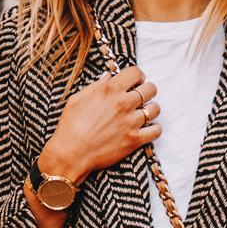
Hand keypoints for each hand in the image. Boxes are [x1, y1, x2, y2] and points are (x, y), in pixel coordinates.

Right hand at [39, 66, 160, 186]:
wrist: (71, 154)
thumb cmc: (70, 127)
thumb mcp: (77, 99)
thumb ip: (96, 86)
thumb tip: (109, 76)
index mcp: (110, 89)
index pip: (136, 73)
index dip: (138, 76)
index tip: (137, 81)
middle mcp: (123, 103)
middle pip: (150, 89)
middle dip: (148, 91)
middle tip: (142, 97)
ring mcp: (131, 122)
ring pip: (155, 109)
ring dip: (152, 109)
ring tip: (144, 114)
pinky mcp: (134, 140)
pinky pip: (156, 131)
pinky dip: (155, 129)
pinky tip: (148, 129)